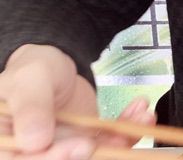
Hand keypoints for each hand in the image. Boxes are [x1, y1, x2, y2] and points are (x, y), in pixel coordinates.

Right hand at [0, 45, 155, 159]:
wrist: (55, 61)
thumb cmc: (33, 70)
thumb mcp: (28, 81)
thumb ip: (30, 108)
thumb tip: (34, 141)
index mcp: (9, 146)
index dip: (55, 159)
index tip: (81, 146)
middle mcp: (36, 153)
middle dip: (95, 154)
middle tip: (115, 136)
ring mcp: (64, 149)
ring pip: (93, 155)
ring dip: (122, 142)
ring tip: (141, 119)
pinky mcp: (86, 141)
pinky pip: (109, 142)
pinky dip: (128, 129)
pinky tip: (140, 113)